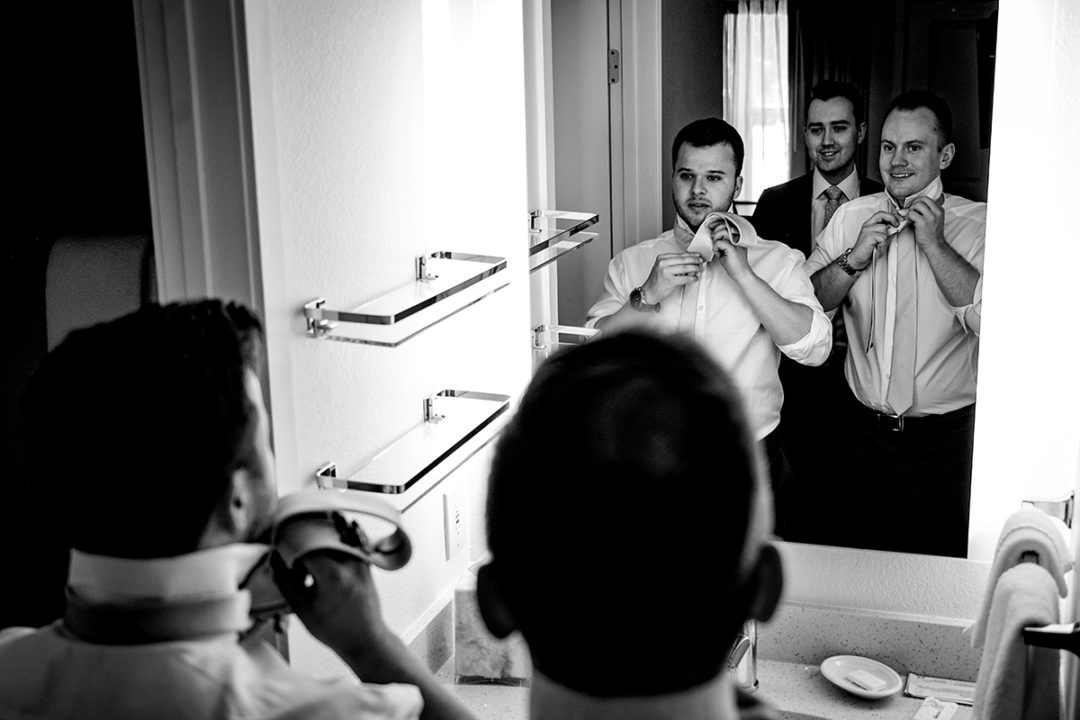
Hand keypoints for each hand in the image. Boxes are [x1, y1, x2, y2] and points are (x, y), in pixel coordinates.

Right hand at [271, 550, 391, 656]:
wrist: (365, 638)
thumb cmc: (334, 629)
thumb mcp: (301, 608)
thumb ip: (285, 581)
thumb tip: (274, 558)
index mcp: (333, 574)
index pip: (305, 544)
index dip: (290, 548)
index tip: (282, 554)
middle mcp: (351, 561)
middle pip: (319, 538)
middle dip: (303, 547)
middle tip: (297, 567)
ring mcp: (361, 559)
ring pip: (332, 539)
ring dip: (317, 548)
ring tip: (312, 572)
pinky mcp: (366, 560)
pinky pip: (345, 545)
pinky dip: (331, 551)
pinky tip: (325, 571)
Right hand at [641, 252, 704, 303]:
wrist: (649, 292)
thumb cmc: (656, 281)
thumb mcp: (662, 267)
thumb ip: (673, 263)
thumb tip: (689, 261)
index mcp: (661, 258)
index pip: (679, 255)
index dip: (691, 255)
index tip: (697, 256)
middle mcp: (663, 263)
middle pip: (683, 260)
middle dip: (694, 260)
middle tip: (701, 261)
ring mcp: (665, 272)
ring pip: (685, 268)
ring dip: (695, 268)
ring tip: (699, 269)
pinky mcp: (669, 281)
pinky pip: (684, 278)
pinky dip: (691, 278)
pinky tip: (695, 278)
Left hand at [710, 218, 750, 278]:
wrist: (740, 273)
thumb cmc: (734, 263)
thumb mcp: (725, 249)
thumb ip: (721, 240)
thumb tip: (713, 233)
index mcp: (738, 237)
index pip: (728, 223)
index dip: (718, 223)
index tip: (711, 225)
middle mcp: (739, 237)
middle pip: (725, 225)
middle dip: (715, 231)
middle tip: (714, 239)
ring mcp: (737, 242)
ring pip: (723, 231)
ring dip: (716, 238)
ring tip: (717, 247)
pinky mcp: (733, 248)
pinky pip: (719, 242)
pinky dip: (716, 247)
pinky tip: (719, 253)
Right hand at [849, 210, 900, 266]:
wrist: (858, 258)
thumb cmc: (868, 250)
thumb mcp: (880, 239)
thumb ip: (887, 233)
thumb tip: (896, 228)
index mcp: (870, 224)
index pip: (881, 214)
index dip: (892, 215)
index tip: (899, 219)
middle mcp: (868, 225)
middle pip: (882, 215)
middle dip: (892, 218)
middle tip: (897, 225)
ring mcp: (867, 230)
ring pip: (884, 228)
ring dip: (885, 237)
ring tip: (880, 242)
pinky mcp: (868, 236)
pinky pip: (882, 237)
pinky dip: (882, 243)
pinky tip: (877, 246)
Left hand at [907, 195, 945, 249]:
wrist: (934, 245)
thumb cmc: (932, 233)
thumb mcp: (934, 219)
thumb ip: (926, 212)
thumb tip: (910, 206)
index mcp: (939, 210)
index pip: (927, 199)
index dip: (918, 202)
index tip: (915, 208)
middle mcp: (936, 212)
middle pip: (922, 200)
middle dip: (914, 205)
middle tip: (912, 213)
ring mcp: (930, 217)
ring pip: (917, 205)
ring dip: (911, 211)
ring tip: (912, 218)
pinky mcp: (923, 222)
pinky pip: (911, 214)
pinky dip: (908, 217)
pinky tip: (911, 222)